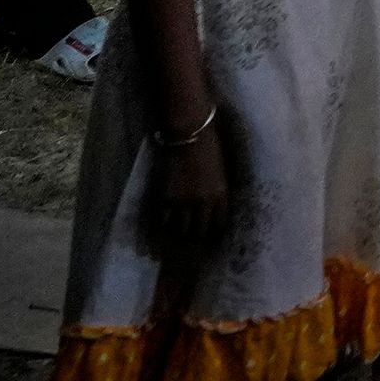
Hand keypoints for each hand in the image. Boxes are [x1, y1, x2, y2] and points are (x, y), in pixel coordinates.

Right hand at [145, 132, 229, 266]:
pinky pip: (162, 221)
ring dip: (176, 236)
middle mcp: (204, 203)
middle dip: (194, 239)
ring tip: (171, 241)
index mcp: (221, 195)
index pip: (219, 224)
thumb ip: (216, 190)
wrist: (189, 134)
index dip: (213, 234)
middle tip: (188, 246)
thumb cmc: (209, 147)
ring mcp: (184, 202)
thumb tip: (211, 205)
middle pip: (199, 231)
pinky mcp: (166, 198)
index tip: (208, 239)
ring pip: (180, 230)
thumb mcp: (220, 172)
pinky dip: (159, 227)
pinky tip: (157, 230)